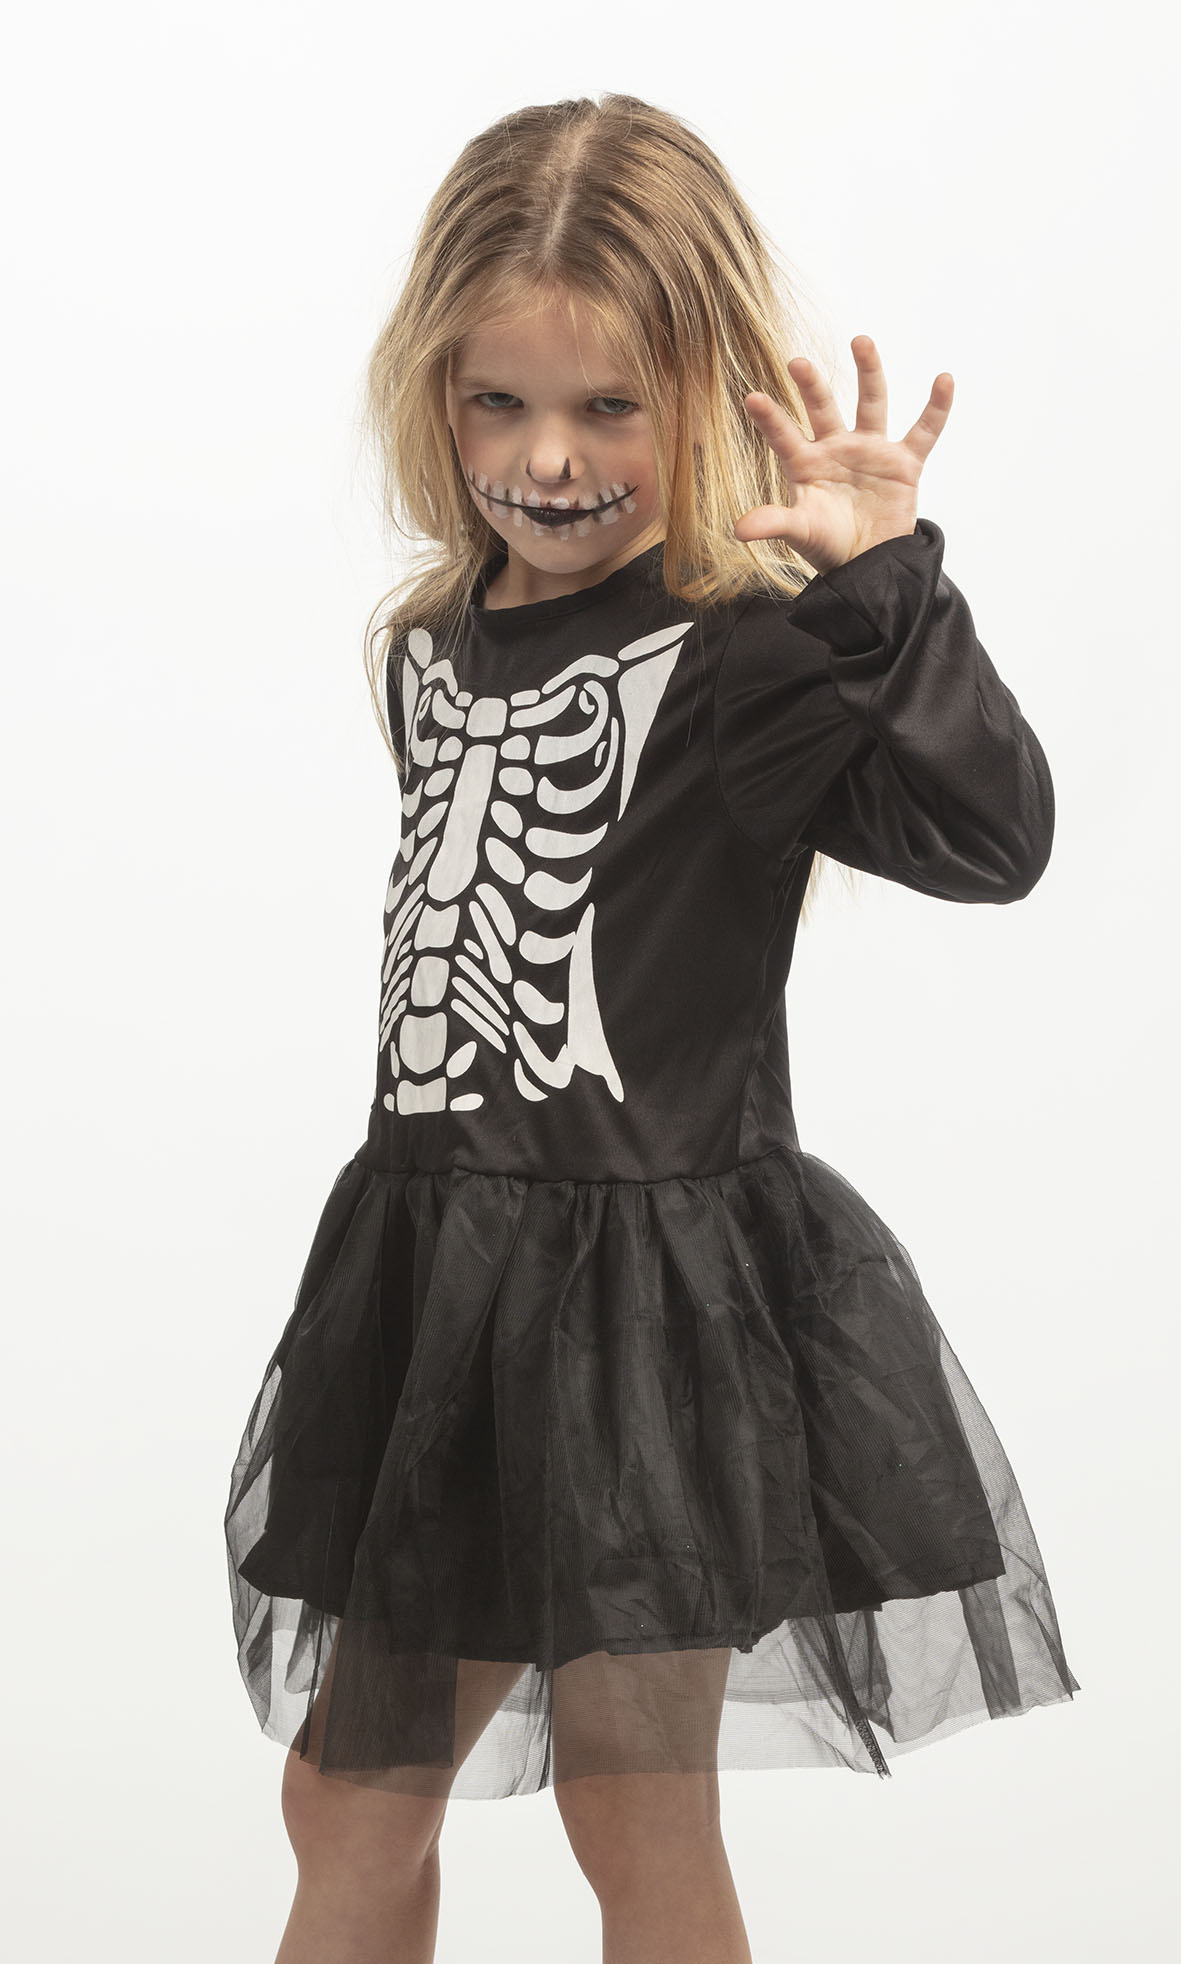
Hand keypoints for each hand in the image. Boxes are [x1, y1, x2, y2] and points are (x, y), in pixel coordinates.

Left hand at [733, 336, 952, 573]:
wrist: (868, 564)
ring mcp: (871, 451)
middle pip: (823, 408)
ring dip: (868, 371)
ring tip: (860, 340)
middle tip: (796, 362)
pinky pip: (924, 431)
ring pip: (871, 403)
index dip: (770, 419)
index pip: (784, 435)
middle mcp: (836, 449)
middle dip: (811, 386)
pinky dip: (936, 408)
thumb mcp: (800, 532)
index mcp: (807, 464)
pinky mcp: (903, 463)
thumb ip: (774, 523)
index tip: (752, 398)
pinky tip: (944, 380)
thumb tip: (738, 530)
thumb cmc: (829, 546)